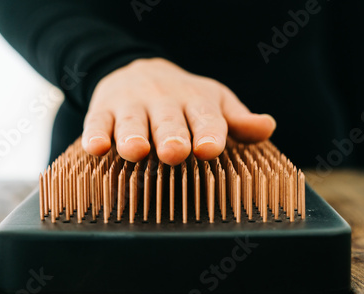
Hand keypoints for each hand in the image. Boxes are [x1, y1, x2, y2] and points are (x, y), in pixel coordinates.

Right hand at [82, 58, 275, 164]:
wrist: (140, 71)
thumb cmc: (185, 99)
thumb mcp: (214, 103)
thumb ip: (238, 121)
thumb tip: (267, 127)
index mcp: (196, 102)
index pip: (205, 118)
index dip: (208, 134)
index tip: (209, 149)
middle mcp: (164, 102)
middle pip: (168, 121)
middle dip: (171, 136)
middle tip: (174, 152)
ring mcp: (131, 106)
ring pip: (132, 122)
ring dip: (133, 136)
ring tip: (136, 150)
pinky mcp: (103, 111)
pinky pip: (97, 123)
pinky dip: (95, 135)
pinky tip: (96, 148)